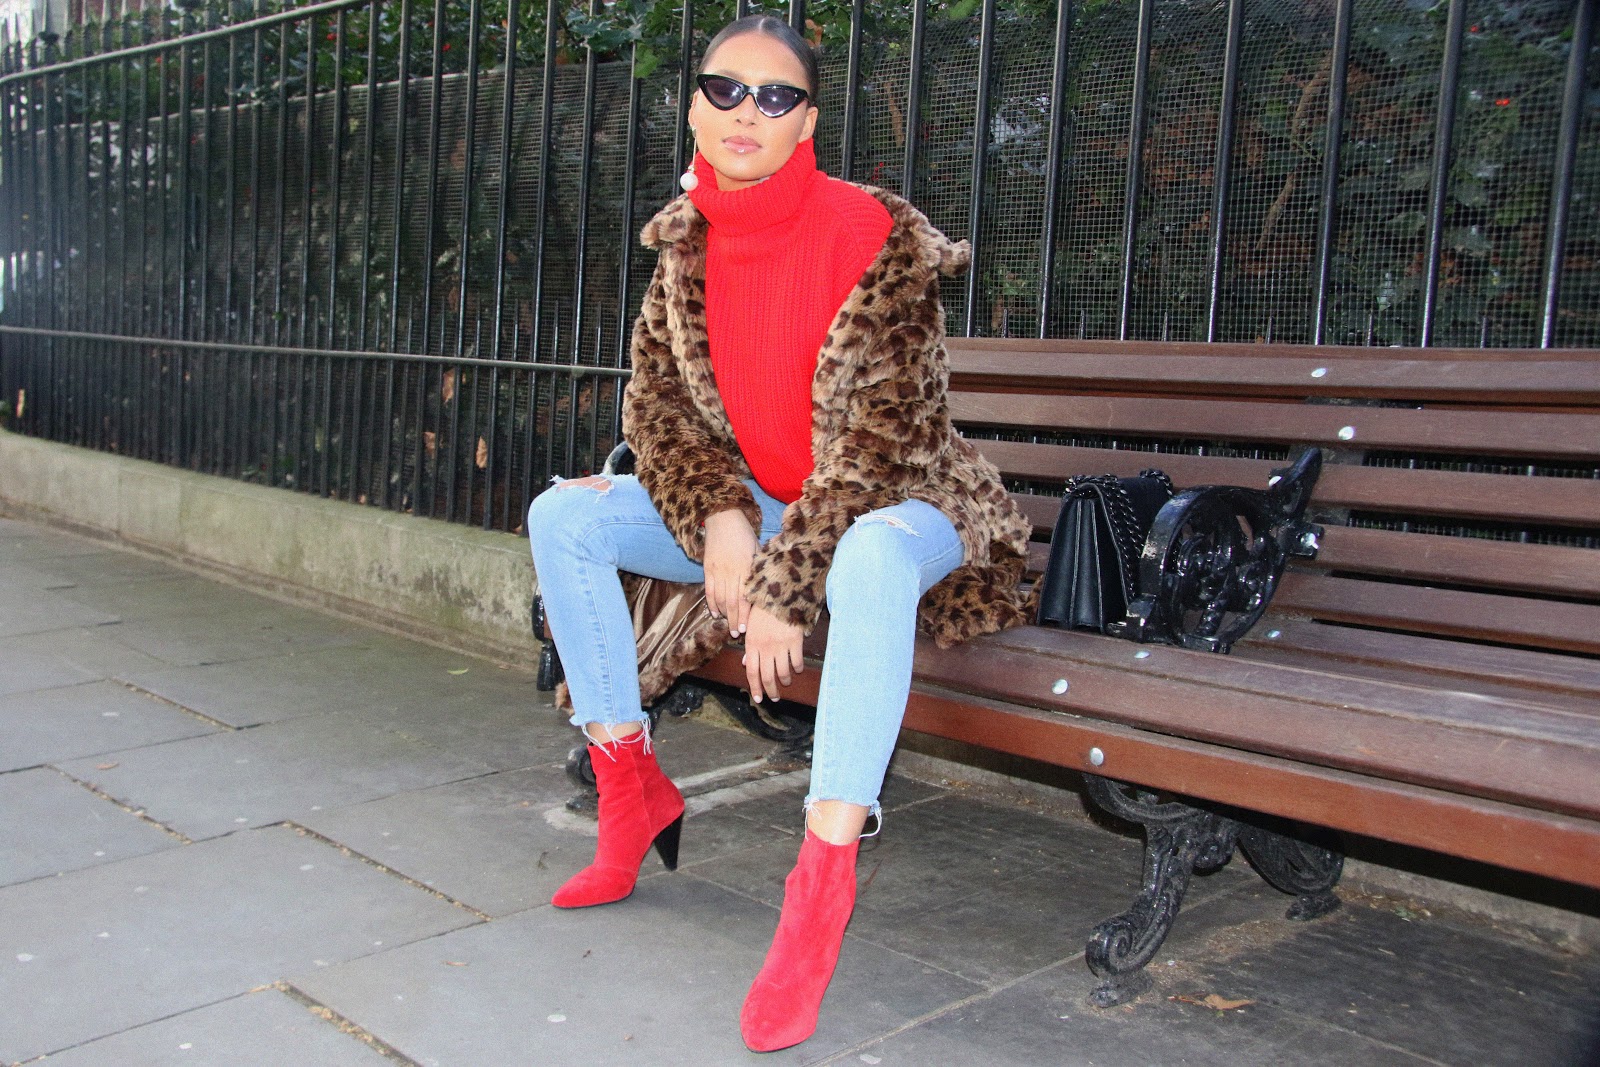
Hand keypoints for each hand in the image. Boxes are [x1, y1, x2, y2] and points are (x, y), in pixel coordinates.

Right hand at [702, 509, 757, 633]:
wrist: (724, 519)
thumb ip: (760, 570)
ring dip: (724, 615)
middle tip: (736, 634)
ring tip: (727, 626)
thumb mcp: (758, 551)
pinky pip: (709, 590)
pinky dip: (711, 603)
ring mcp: (718, 571)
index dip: (745, 615)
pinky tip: (715, 613)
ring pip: (720, 598)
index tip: (746, 628)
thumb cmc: (745, 535)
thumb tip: (767, 589)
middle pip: (732, 602)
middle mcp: (732, 572)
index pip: (746, 597)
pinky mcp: (708, 568)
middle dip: (734, 620)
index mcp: (746, 568)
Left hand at [741, 604, 804, 703]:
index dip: (755, 687)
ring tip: (786, 682)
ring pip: (783, 672)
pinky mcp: (795, 641)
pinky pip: (796, 661)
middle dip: (771, 690)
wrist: (780, 592)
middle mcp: (765, 648)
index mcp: (752, 644)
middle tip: (774, 698)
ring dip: (785, 680)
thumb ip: (749, 646)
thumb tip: (746, 663)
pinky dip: (797, 668)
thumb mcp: (750, 625)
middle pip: (767, 676)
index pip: (752, 672)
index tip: (758, 698)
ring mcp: (781, 645)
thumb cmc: (763, 607)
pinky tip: (797, 669)